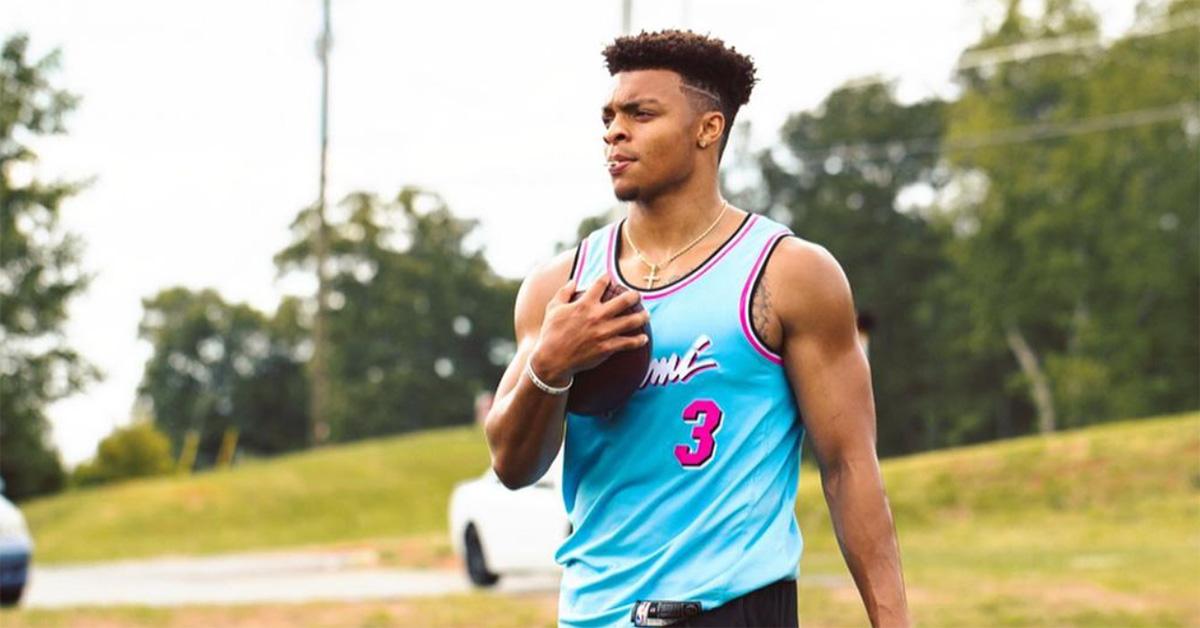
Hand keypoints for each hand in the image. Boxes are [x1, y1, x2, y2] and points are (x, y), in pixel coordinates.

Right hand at [530, 276, 649, 384]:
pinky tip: (644, 339)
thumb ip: (563, 293)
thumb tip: (573, 281)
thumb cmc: (550, 334)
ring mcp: (604, 332)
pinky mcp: (607, 347)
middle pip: (623, 301)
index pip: (600, 284)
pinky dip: (638, 341)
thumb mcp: (552, 309)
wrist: (553, 360)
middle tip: (638, 295)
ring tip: (647, 315)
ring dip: (642, 316)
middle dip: (633, 296)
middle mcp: (597, 316)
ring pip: (630, 321)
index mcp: (584, 304)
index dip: (607, 278)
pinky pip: (628, 343)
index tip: (610, 278)